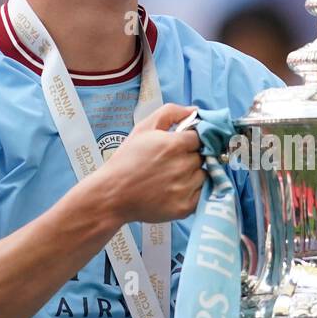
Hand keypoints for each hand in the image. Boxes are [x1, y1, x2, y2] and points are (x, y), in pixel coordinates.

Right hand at [97, 103, 205, 222]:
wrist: (112, 195)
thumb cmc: (126, 160)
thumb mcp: (143, 128)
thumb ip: (170, 113)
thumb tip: (195, 111)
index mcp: (174, 145)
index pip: (200, 137)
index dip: (191, 140)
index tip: (181, 146)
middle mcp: (182, 166)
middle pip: (203, 156)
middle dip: (191, 157)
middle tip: (173, 162)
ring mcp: (185, 188)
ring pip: (204, 174)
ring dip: (194, 174)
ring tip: (173, 176)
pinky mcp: (185, 207)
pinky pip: (202, 194)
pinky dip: (193, 191)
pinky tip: (176, 189)